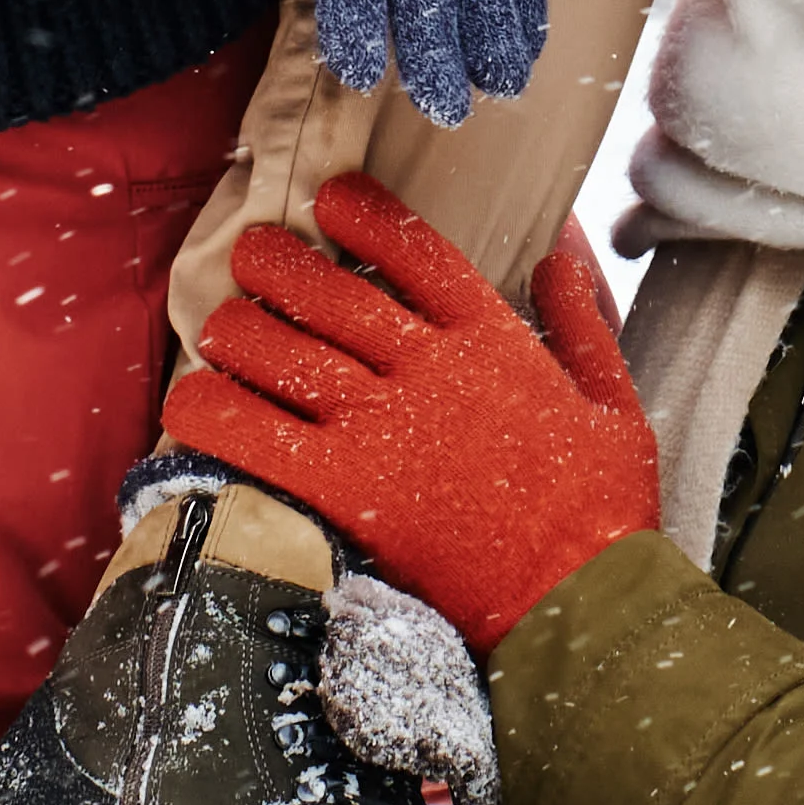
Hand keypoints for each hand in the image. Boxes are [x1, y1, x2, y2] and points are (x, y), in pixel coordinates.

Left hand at [163, 175, 657, 644]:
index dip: (365, 213)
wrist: (579, 605)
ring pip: (283, 351)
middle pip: (330, 290)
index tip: (331, 198)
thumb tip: (561, 249)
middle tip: (253, 253)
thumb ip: (582, 319)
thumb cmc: (604, 512)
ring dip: (238, 328)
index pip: (415, 249)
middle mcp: (429, 370)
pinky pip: (255, 436)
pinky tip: (189, 401)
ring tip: (221, 321)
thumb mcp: (614, 401)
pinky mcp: (347, 490)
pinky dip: (212, 412)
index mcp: (493, 340)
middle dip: (278, 262)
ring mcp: (384, 428)